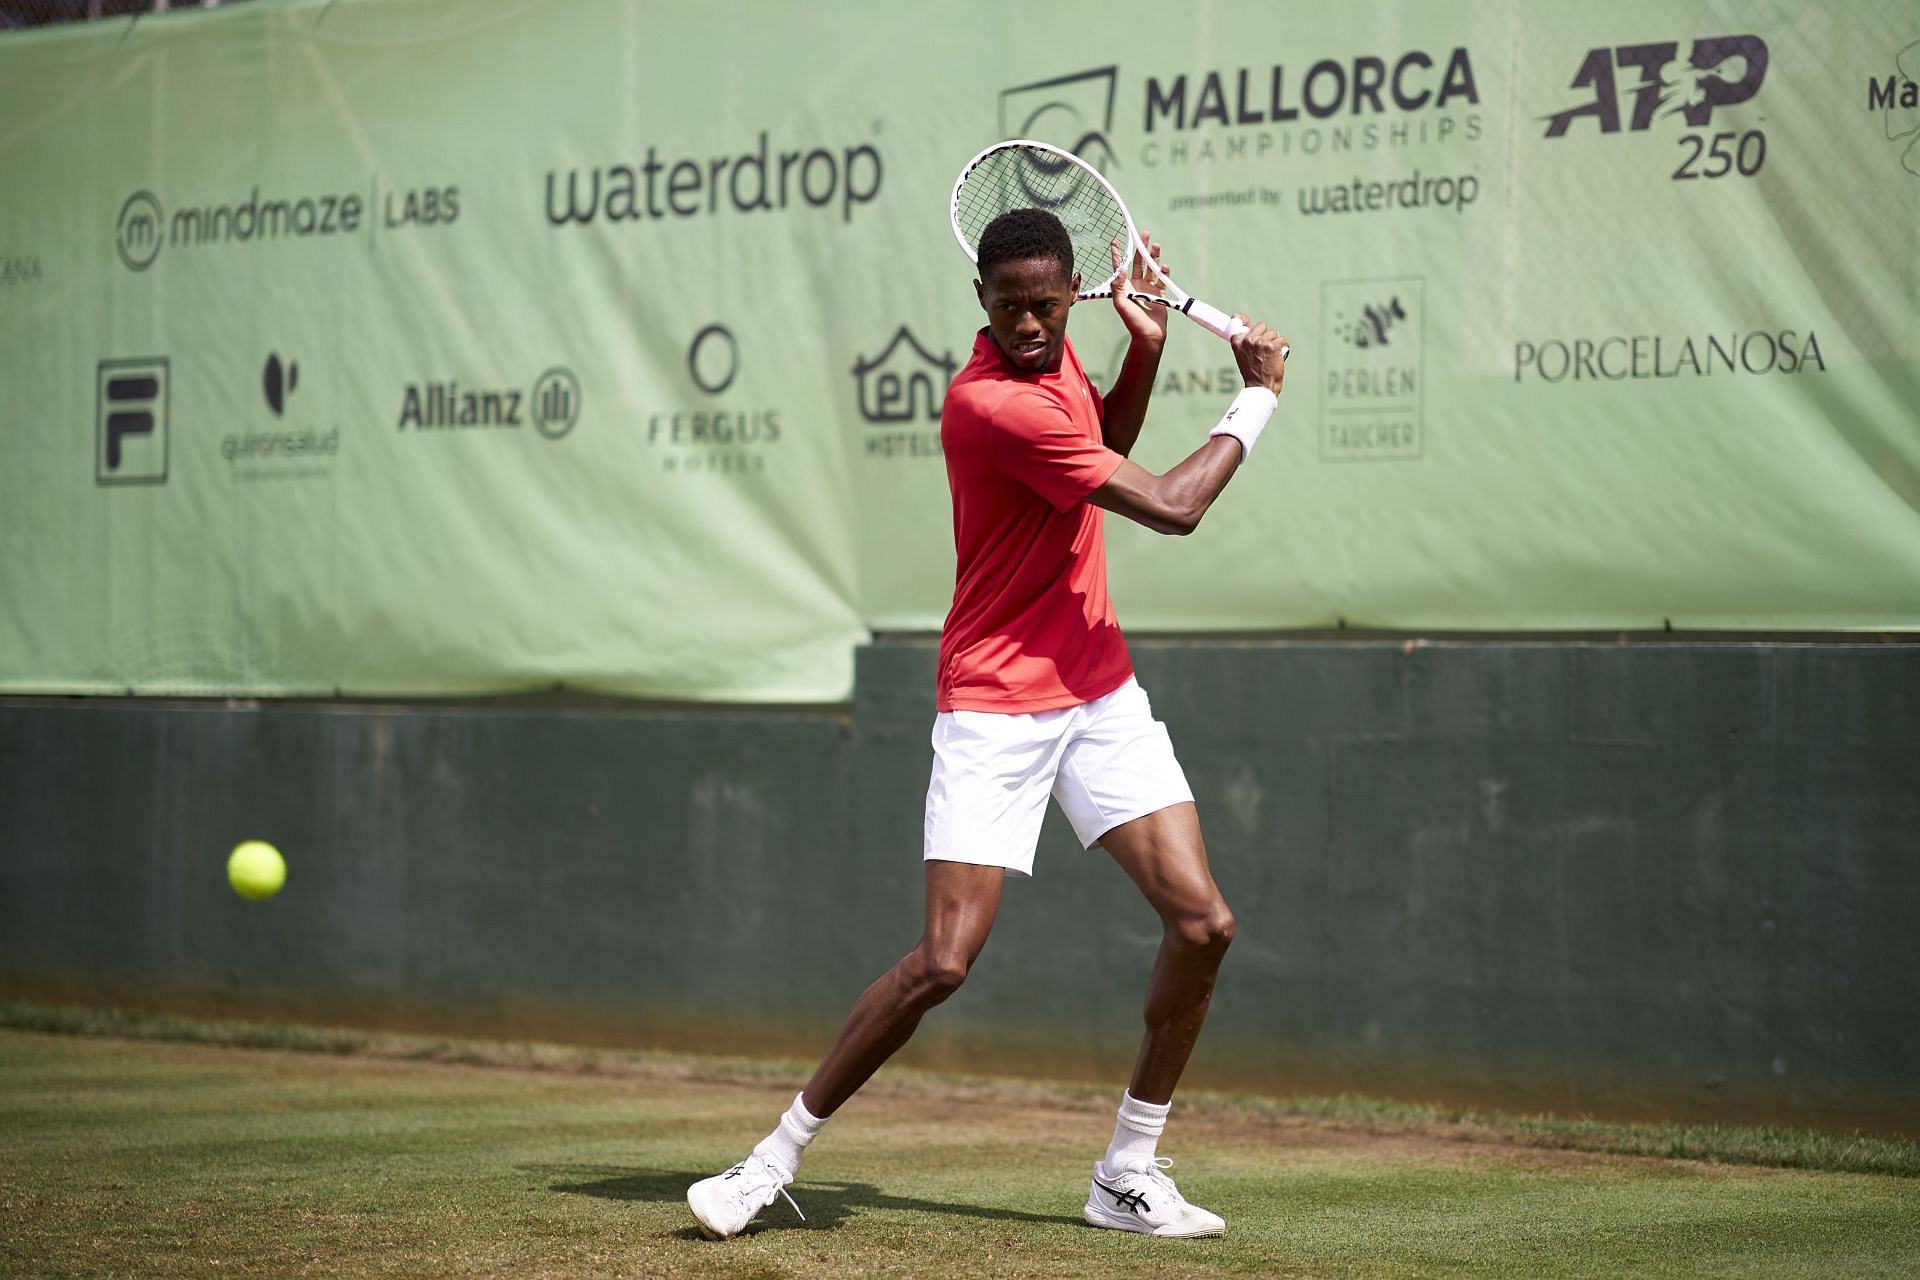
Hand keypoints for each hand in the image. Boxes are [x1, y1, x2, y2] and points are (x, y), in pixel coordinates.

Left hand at [1108, 230, 1169, 347]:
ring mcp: (1148, 288)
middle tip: (1144, 234)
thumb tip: (1118, 270)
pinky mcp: (1159, 293)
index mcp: (1125, 287)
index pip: (1120, 266)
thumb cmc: (1132, 322)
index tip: (1115, 241)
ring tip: (1156, 245)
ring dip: (1153, 256)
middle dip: (1140, 248)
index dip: (1118, 254)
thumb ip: (1118, 287)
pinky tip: (1164, 266)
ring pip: (1151, 267)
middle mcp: (1136, 285)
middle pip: (1137, 262)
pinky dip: (1163, 271)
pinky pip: (1162, 278)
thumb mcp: (1121, 304)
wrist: (1149, 335)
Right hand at [1231, 322, 1287, 394]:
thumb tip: (1243, 325)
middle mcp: (1247, 340)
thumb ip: (1244, 340)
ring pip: (1273, 333)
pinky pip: (1282, 340)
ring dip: (1275, 342)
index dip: (1243, 319)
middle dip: (1265, 334)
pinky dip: (1284, 347)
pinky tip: (1279, 356)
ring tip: (1271, 356)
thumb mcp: (1242, 355)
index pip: (1238, 321)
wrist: (1261, 387)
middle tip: (1264, 350)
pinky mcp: (1272, 346)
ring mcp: (1260, 343)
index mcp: (1236, 341)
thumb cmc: (1252, 372)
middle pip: (1261, 325)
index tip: (1242, 320)